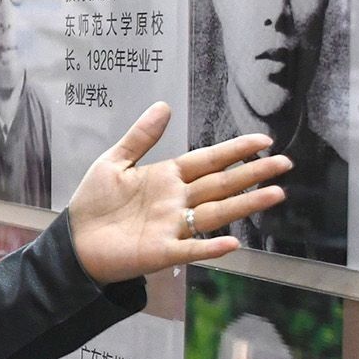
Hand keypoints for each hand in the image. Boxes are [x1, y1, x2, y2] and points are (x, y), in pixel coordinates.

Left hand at [63, 103, 290, 281]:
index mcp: (168, 177)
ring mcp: (172, 227)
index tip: (263, 140)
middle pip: (221, 185)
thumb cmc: (94, 203)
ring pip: (216, 213)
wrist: (74, 240)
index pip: (208, 160)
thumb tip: (163, 106)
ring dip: (245, 205)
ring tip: (275, 194)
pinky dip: (210, 247)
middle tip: (284, 163)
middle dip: (253, 174)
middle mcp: (177, 201)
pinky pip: (191, 248)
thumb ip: (141, 137)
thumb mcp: (114, 162)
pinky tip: (232, 243)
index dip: (234, 150)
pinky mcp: (161, 252)